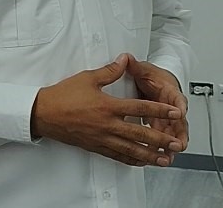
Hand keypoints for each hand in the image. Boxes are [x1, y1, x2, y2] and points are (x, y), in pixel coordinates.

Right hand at [31, 55, 184, 166]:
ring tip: (166, 159)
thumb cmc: (64, 95)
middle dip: (162, 139)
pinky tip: (141, 162)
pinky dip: (132, 160)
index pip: (140, 107)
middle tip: (177, 142)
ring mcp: (103, 139)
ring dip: (151, 155)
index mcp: (108, 106)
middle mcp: (108, 125)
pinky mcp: (96, 147)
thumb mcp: (88, 78)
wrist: (44, 113)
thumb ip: (110, 70)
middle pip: (141, 134)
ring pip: (132, 150)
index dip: (159, 110)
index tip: (175, 112)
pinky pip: (118, 156)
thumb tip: (124, 60)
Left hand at [125, 53, 188, 159]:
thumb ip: (135, 66)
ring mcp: (168, 119)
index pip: (178, 98)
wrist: (157, 82)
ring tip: (167, 158)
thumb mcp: (144, 70)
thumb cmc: (153, 77)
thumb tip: (126, 58)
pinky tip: (157, 159)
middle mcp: (172, 107)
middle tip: (177, 145)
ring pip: (173, 135)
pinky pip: (164, 139)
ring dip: (171, 146)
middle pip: (179, 122)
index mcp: (170, 92)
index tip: (180, 112)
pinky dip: (161, 149)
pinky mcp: (162, 126)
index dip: (179, 105)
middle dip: (179, 134)